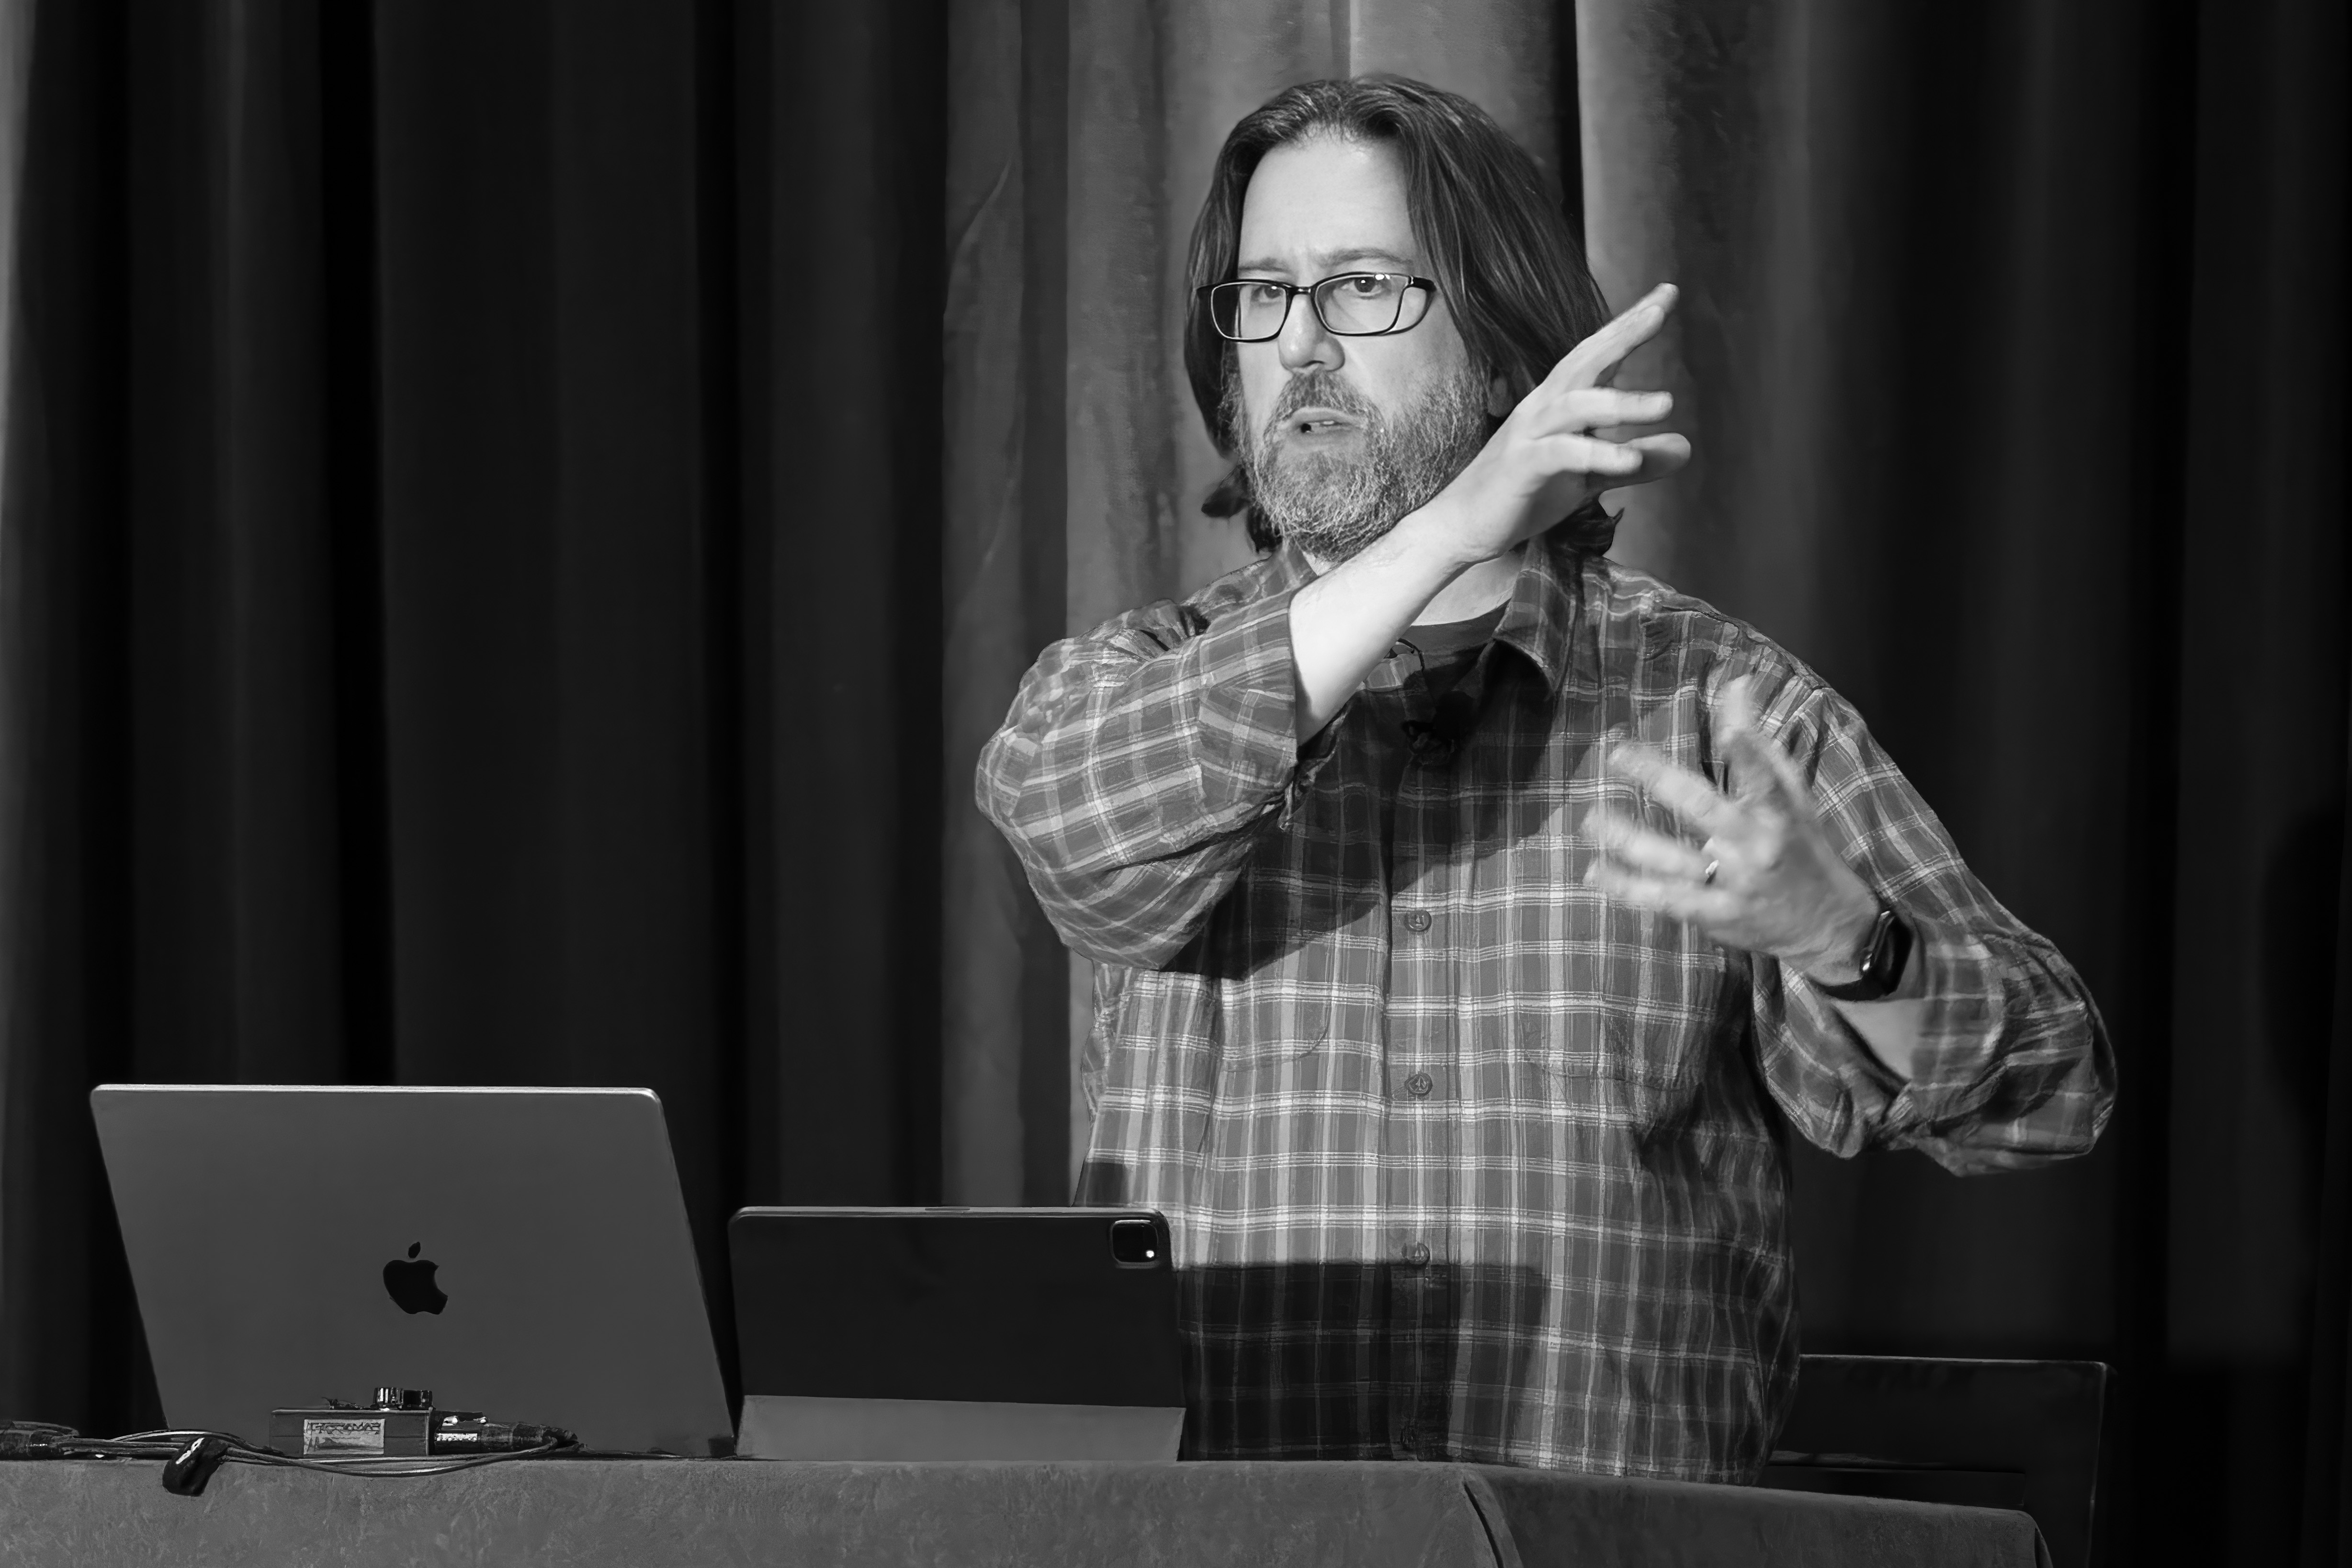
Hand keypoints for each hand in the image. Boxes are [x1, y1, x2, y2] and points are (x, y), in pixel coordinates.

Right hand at [1412, 282, 1691, 568]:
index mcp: (1559, 403)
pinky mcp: (1521, 467)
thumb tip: (1687, 448)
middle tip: (1660, 308)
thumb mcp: (1590, 477)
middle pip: (1584, 361)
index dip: (1629, 324)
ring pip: (1576, 405)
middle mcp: (1542, 408)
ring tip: (1666, 404)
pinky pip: (1561, 454)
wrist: (1463, 526)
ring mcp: (1529, 435)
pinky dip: (1596, 455)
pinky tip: (1630, 460)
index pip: (1597, 355)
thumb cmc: (1523, 493)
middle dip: (1622, 334)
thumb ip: (1635, 460)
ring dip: (1621, 402)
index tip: (1665, 294)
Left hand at [1579, 676, 1878, 980]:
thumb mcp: (1792, 797)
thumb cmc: (1802, 847)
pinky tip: (1595, 871)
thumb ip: (1759, 743)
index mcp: (1778, 816)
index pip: (1767, 781)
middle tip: (1617, 753)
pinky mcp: (1714, 916)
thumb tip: (1736, 684)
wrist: (1828, 925)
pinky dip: (1628, 888)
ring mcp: (1732, 885)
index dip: (1750, 755)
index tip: (1730, 731)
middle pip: (1704, 810)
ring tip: (1589, 820)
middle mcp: (1754, 849)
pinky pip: (1664, 901)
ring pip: (1673, 861)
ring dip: (1628, 839)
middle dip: (1659, 779)